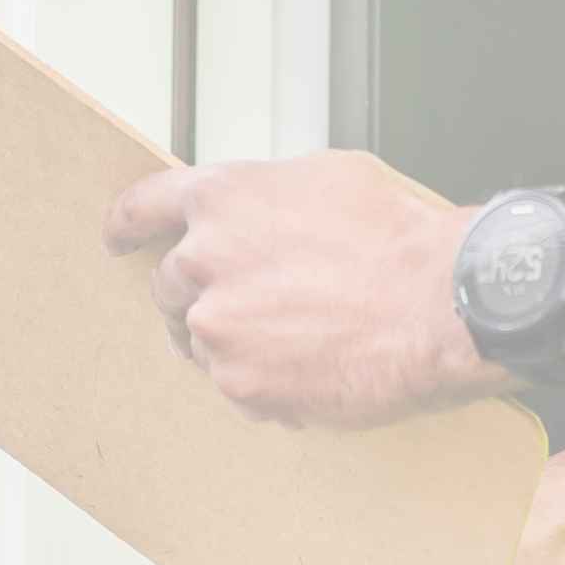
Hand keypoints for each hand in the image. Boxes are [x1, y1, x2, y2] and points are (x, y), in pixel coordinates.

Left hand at [109, 153, 504, 431]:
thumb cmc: (402, 241)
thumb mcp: (333, 178)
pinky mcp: (240, 383)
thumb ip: (271, 195)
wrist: (442, 303)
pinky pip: (238, 386)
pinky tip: (320, 365)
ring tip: (307, 336)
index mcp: (223, 200)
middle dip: (206, 293)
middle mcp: (204, 261)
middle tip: (261, 303)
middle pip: (170, 285)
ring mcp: (216, 326)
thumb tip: (259, 211)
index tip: (121, 239)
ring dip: (241, 340)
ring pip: (204, 339)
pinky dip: (270, 381)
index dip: (128, 227)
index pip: (142, 209)